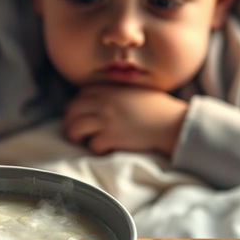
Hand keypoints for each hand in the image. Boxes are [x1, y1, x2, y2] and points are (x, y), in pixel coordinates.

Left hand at [64, 84, 187, 155]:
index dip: (76, 109)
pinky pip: (92, 145)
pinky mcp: (111, 137)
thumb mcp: (131, 91)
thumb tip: (96, 102)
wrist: (170, 121)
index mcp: (106, 90)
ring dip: (75, 137)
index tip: (80, 117)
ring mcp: (105, 120)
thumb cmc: (155, 107)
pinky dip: (96, 149)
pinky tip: (105, 149)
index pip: (78, 98)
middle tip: (75, 132)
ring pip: (74, 129)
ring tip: (82, 141)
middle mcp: (102, 102)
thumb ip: (112, 93)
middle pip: (71, 112)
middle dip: (69, 123)